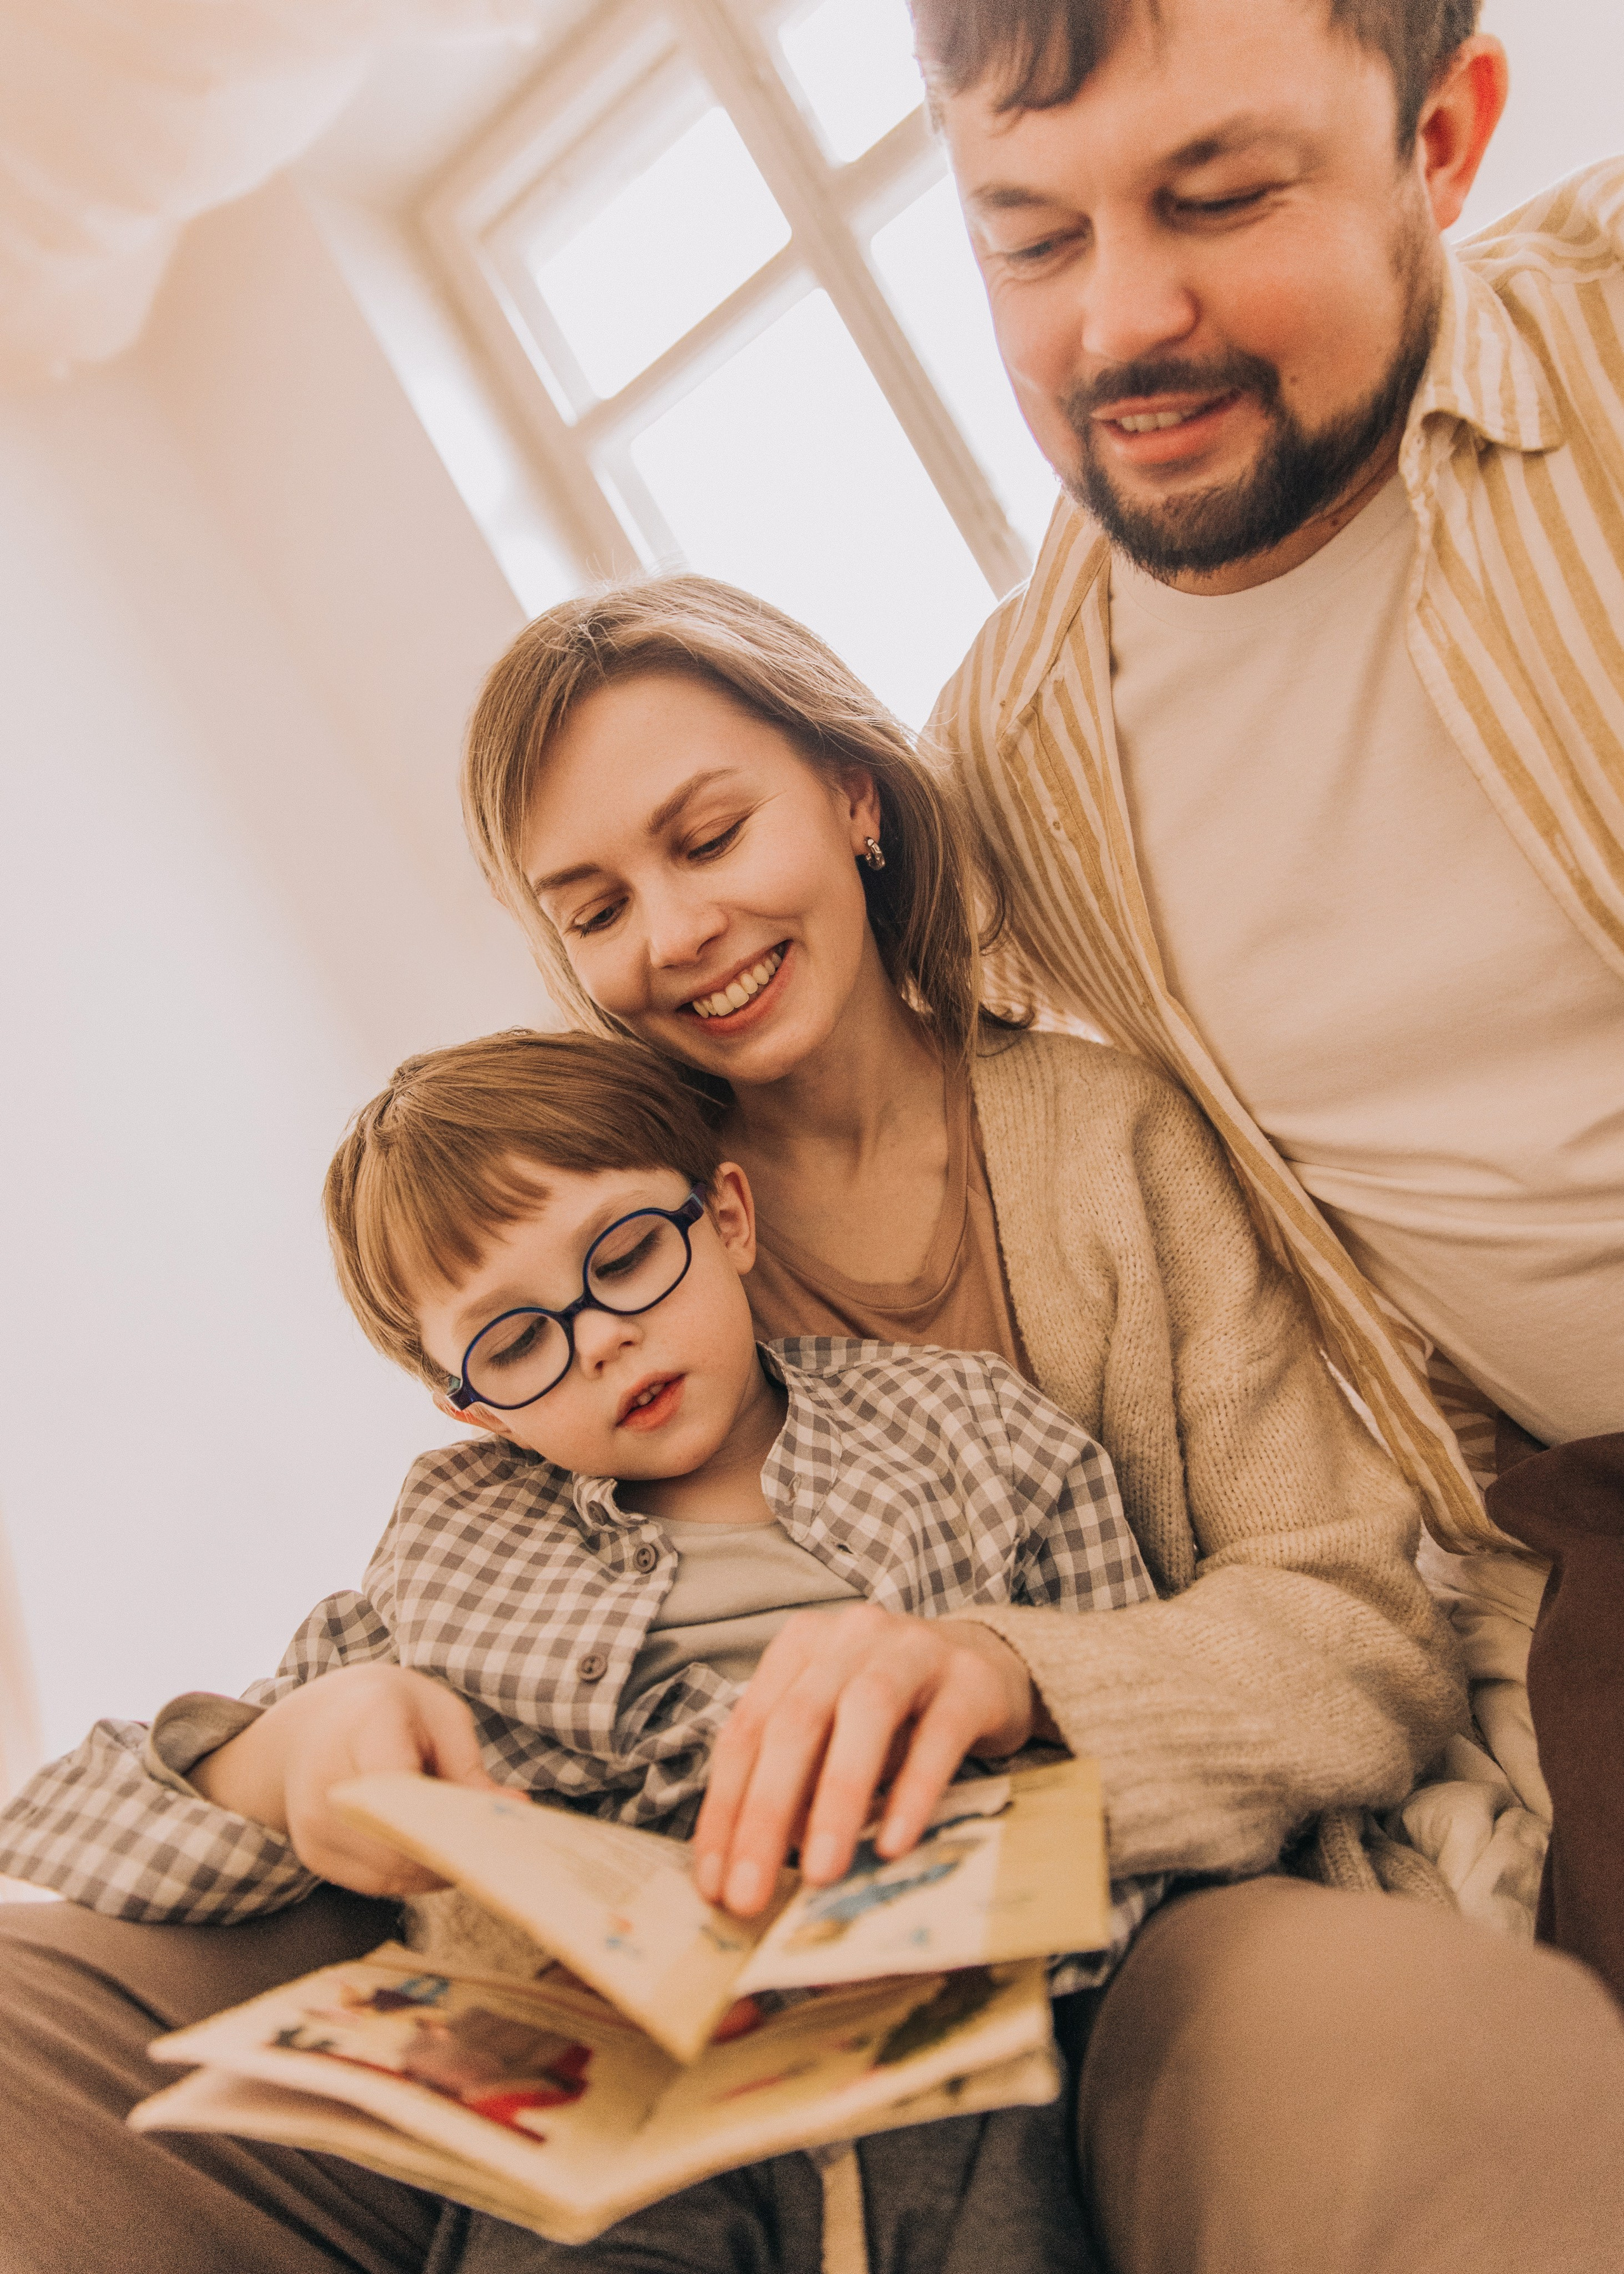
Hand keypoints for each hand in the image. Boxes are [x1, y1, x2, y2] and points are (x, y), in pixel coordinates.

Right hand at [190, 1664, 500, 1896]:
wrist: (311, 1724)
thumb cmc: (387, 1710)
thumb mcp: (438, 1715)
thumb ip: (469, 1765)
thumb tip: (515, 1808)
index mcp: (363, 1726)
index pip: (402, 1786)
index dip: (447, 1815)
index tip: (489, 1825)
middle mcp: (325, 1781)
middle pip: (397, 1842)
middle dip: (451, 1850)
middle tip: (491, 1844)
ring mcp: (312, 1825)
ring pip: (391, 1873)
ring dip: (434, 1867)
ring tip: (460, 1839)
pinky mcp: (313, 1855)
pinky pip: (376, 1882)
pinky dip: (410, 1874)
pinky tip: (427, 1847)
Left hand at [691, 1606, 1036, 1915]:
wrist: (992, 1665)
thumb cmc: (897, 1713)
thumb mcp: (834, 1737)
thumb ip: (796, 1782)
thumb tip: (754, 1861)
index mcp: (800, 1648)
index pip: (747, 1731)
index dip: (724, 1809)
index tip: (713, 1885)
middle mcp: (850, 1638)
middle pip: (795, 1722)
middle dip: (765, 1813)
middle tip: (750, 1894)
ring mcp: (914, 1650)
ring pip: (865, 1714)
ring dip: (836, 1798)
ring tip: (822, 1873)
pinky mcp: (971, 1680)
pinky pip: (939, 1735)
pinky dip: (913, 1791)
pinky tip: (894, 1843)